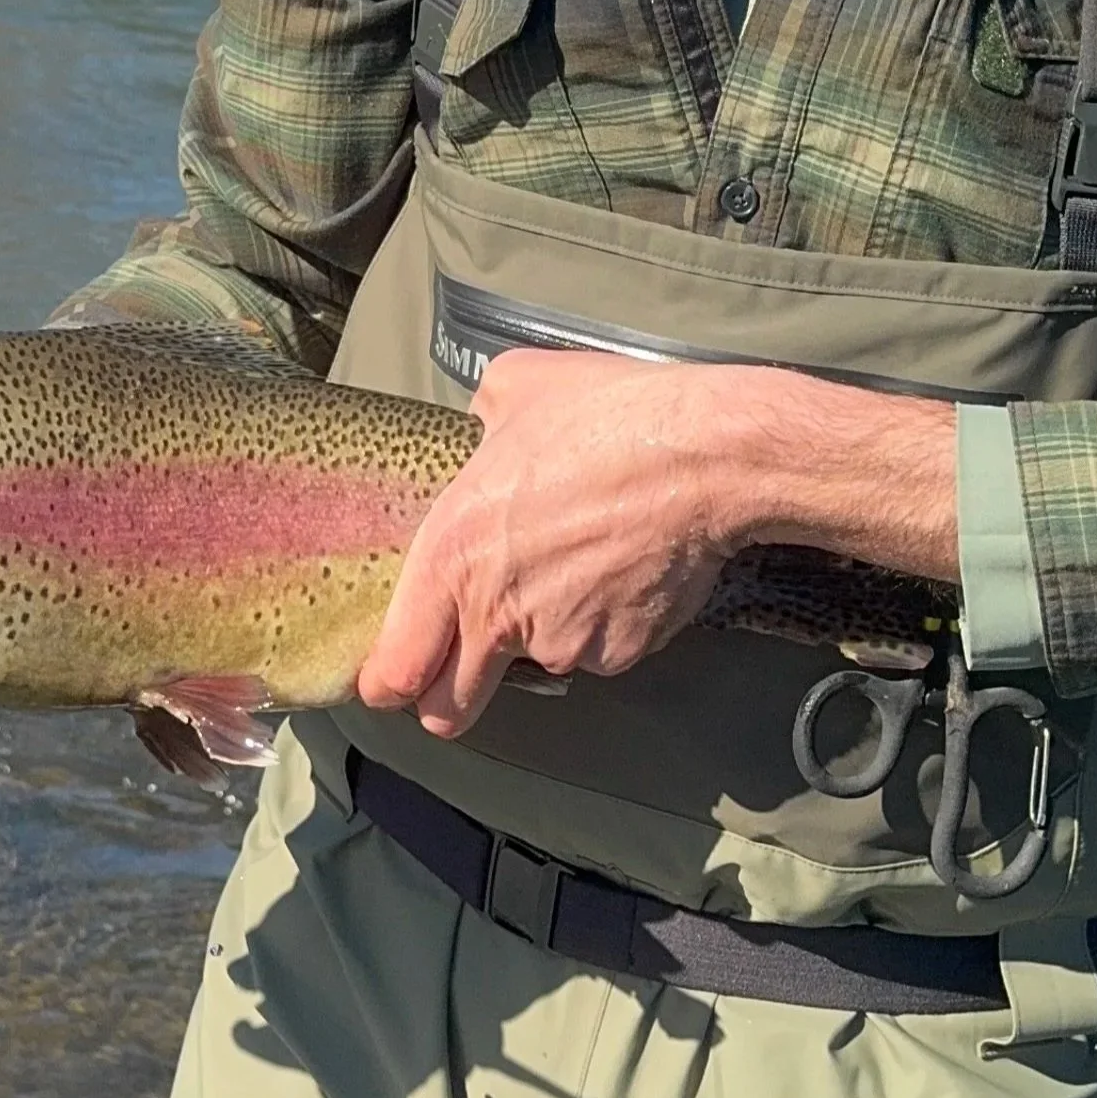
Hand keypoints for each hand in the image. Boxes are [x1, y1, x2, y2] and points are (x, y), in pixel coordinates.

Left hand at [356, 349, 958, 739]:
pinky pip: (600, 649)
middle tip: (470, 660)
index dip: (389, 681)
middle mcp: (497, 614)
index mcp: (451, 556)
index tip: (396, 677)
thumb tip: (485, 422)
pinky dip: (606, 623)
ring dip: (548, 632)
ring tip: (581, 561)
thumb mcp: (516, 387)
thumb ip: (482, 420)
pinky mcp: (621, 653)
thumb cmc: (609, 415)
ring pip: (538, 663)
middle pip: (450, 710)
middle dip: (452, 696)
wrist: (707, 455)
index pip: (393, 670)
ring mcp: (562, 643)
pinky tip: (623, 567)